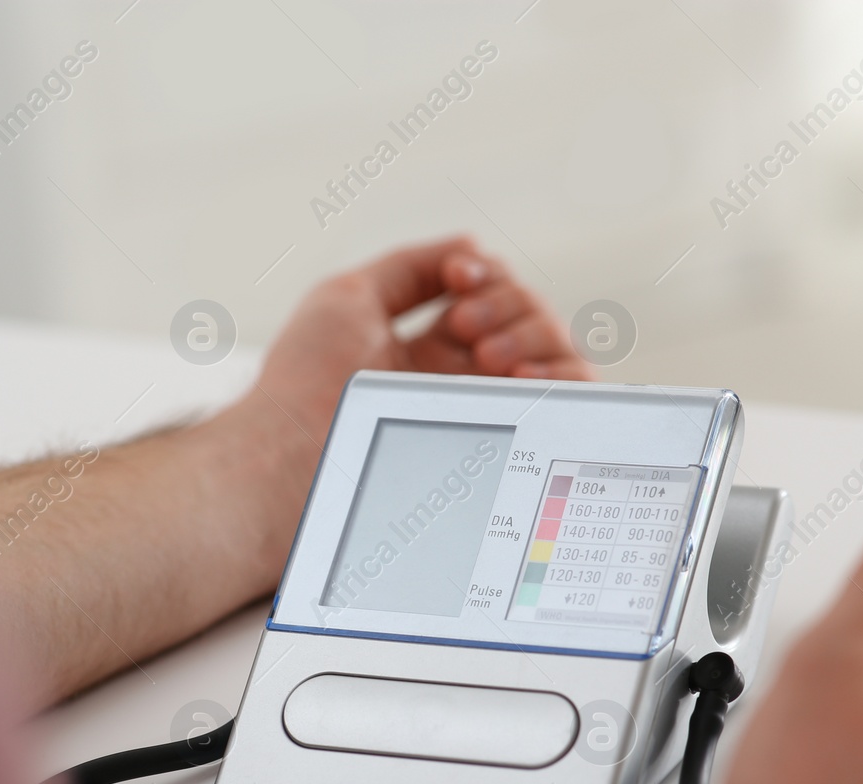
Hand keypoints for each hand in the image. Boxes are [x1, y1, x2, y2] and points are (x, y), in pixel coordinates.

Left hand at [253, 235, 593, 437]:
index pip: (493, 297)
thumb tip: (470, 248)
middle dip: (510, 304)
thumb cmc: (304, 383)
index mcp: (428, 350)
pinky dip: (563, 376)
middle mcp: (463, 383)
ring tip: (487, 352)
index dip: (487, 276)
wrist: (293, 456)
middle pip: (530, 319)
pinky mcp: (504, 446)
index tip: (458, 282)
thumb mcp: (348, 299)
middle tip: (465, 326)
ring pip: (556, 354)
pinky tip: (524, 374)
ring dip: (534, 335)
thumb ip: (409, 267)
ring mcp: (485, 414)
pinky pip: (568, 406)